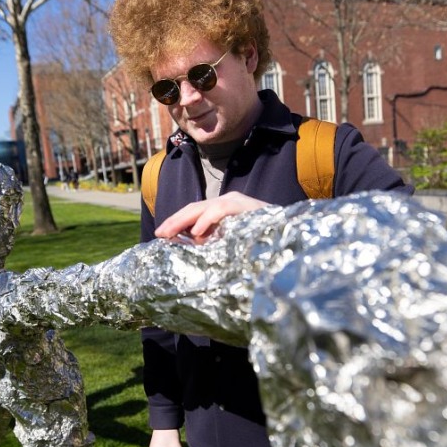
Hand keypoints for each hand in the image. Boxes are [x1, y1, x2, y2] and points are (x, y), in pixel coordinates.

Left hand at [154, 192, 268, 243]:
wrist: (287, 235)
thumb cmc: (259, 243)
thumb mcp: (228, 243)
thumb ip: (210, 243)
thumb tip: (185, 246)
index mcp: (220, 210)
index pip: (192, 213)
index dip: (175, 222)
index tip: (159, 235)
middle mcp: (225, 201)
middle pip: (193, 207)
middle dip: (174, 221)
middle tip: (159, 234)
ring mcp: (235, 201)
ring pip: (204, 206)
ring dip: (184, 220)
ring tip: (169, 233)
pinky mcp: (244, 205)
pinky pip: (221, 209)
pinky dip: (207, 219)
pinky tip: (196, 232)